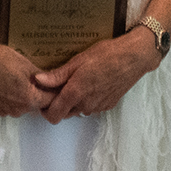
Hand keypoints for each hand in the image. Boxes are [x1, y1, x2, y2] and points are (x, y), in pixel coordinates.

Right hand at [0, 38, 56, 117]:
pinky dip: (7, 95)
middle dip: (38, 93)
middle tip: (36, 77)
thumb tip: (51, 82)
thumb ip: (41, 77)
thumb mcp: (25, 64)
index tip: (56, 84)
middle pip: (35, 104)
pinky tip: (3, 80)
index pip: (50, 101)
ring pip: (20, 105)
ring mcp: (2, 110)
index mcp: (28, 99)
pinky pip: (5, 104)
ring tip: (16, 76)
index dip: (55, 91)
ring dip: (22, 94)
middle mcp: (16, 110)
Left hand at [34, 26, 159, 124]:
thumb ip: (57, 75)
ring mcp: (98, 107)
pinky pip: (91, 107)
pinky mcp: (108, 105)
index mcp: (75, 93)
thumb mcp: (78, 60)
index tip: (44, 98)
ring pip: (78, 110)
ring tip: (78, 80)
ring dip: (74, 101)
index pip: (53, 115)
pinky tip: (92, 82)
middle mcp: (86, 105)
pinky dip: (87, 99)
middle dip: (60, 103)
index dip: (45, 109)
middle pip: (65, 113)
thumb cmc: (106, 55)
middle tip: (61, 84)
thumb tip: (37, 81)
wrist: (133, 58)